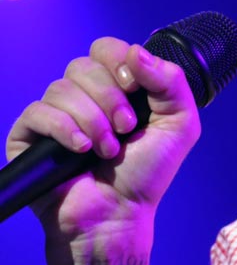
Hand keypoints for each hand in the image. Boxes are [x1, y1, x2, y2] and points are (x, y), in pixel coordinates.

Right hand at [6, 36, 199, 236]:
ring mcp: (53, 114)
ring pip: (62, 88)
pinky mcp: (28, 134)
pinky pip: (38, 112)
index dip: (119, 63)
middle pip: (83, 65)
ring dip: (92, 121)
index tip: (135, 92)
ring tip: (107, 151)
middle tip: (126, 129)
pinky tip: (80, 151)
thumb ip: (171, 83)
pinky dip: (65, 130)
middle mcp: (81, 96)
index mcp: (114, 88)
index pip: (105, 48)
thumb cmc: (145, 174)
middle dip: (110, 99)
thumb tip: (136, 51)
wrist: (118, 215)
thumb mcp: (179, 125)